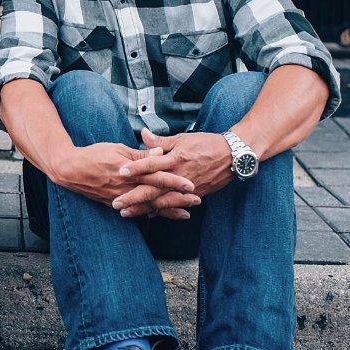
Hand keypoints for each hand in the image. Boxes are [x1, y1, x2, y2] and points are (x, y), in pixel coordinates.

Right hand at [50, 142, 195, 211]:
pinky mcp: (114, 204)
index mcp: (130, 171)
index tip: (192, 184)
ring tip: (185, 214)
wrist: (70, 170)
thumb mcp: (117, 149)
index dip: (175, 180)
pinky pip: (136, 211)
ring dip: (168, 210)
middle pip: (158, 194)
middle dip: (178, 199)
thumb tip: (161, 152)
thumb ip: (140, 154)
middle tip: (197, 201)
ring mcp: (121, 198)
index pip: (157, 176)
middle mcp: (127, 187)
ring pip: (149, 206)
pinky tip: (161, 216)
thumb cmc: (93, 155)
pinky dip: (150, 213)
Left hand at [110, 129, 231, 217]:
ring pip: (162, 201)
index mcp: (175, 158)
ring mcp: (187, 188)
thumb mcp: (182, 139)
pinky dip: (162, 211)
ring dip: (143, 208)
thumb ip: (160, 141)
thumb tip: (142, 133)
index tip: (119, 172)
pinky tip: (149, 216)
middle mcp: (179, 175)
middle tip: (116, 203)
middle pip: (153, 188)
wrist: (234, 156)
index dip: (135, 168)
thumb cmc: (206, 144)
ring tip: (126, 213)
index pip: (151, 164)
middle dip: (133, 197)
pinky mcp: (195, 195)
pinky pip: (175, 204)